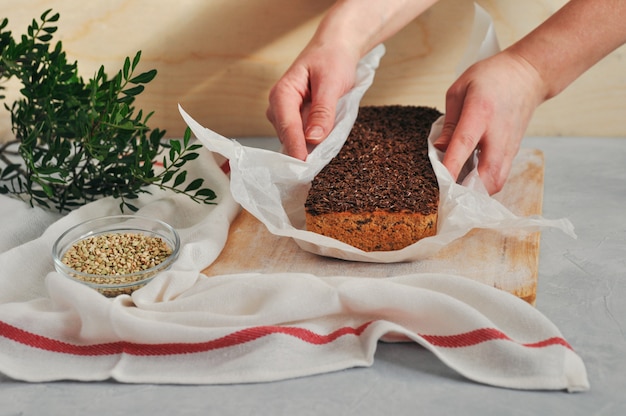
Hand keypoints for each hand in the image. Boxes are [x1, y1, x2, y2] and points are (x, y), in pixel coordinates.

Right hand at [266, 41, 360, 159]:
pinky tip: (324, 144)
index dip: (296, 148)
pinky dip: (314, 142)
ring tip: (323, 155)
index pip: (288, 126)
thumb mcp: (332, 83)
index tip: (302, 167)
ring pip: (295, 139)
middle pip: (288, 137)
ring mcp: (286, 114)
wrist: (335, 48)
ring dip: (309, 148)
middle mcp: (278, 106)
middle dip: (302, 152)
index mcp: (282, 94)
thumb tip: (314, 138)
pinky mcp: (296, 120)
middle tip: (315, 170)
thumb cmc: (333, 59)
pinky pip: (303, 136)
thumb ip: (323, 111)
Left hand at [433, 50, 545, 193]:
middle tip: (447, 195)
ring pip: (497, 181)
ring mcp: (509, 145)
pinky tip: (469, 183)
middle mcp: (498, 133)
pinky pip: (500, 177)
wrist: (528, 75)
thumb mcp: (459, 90)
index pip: (465, 143)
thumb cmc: (491, 78)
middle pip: (488, 173)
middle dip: (467, 190)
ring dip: (477, 192)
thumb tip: (439, 149)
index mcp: (480, 111)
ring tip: (457, 192)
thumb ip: (448, 122)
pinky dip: (484, 185)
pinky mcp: (513, 152)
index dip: (452, 165)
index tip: (441, 182)